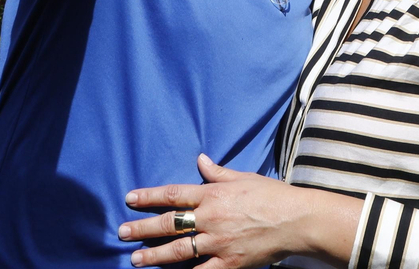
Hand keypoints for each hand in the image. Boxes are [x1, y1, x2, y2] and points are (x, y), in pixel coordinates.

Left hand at [122, 155, 316, 268]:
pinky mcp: (230, 263)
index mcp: (214, 194)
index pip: (174, 194)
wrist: (297, 220)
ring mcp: (219, 242)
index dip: (149, 197)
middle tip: (121, 232)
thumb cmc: (271, 195)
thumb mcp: (243, 177)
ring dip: (155, 255)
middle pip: (170, 223)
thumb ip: (217, 172)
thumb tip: (200, 159)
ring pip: (179, 250)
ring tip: (135, 258)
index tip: (129, 199)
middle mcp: (212, 218)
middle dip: (143, 228)